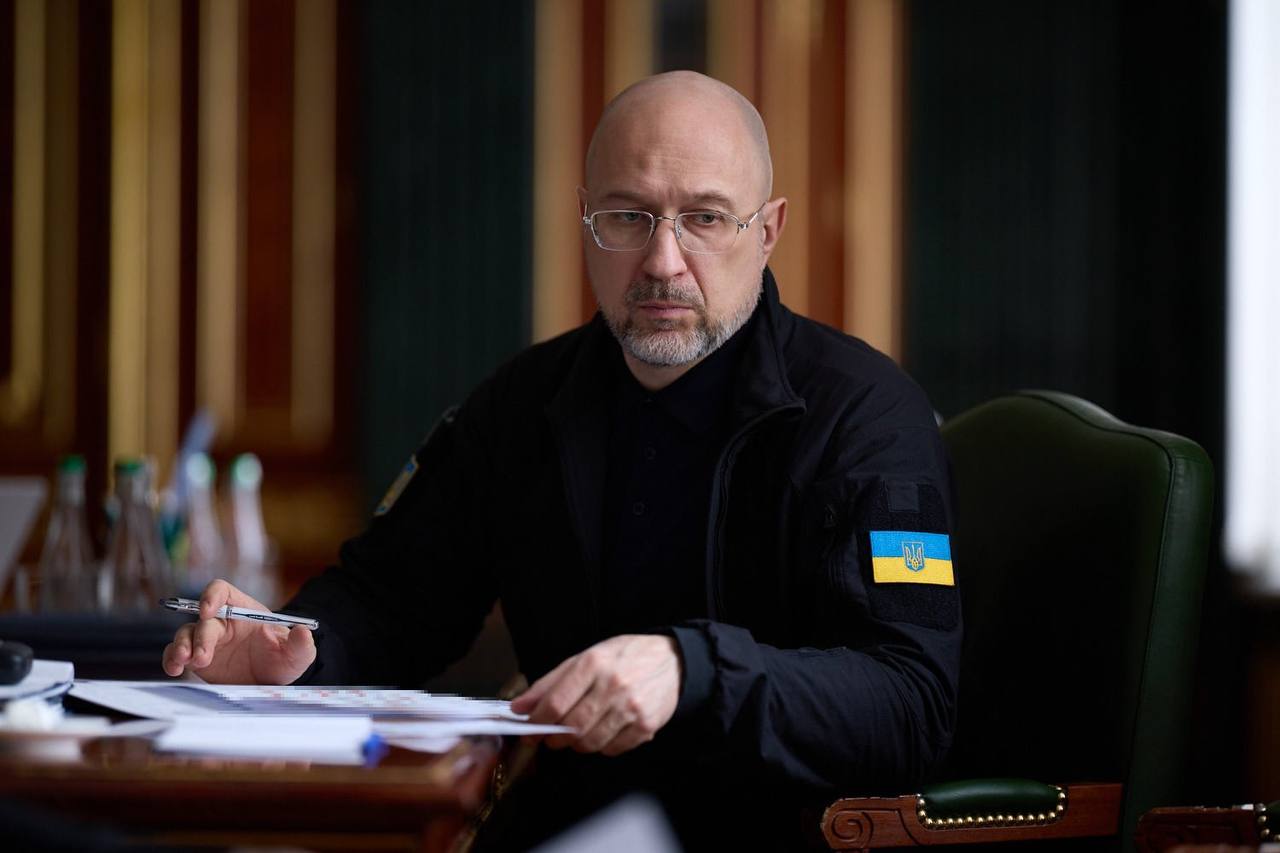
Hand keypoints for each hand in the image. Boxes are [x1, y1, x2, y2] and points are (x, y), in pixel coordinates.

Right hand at [161, 579, 315, 683]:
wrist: (272, 681)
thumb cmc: (283, 658)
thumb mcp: (297, 654)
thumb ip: (301, 644)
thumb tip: (303, 632)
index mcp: (243, 610)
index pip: (222, 591)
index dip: (212, 595)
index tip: (208, 610)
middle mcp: (222, 622)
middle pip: (203, 619)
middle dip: (201, 637)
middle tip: (203, 658)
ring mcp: (207, 640)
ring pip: (185, 634)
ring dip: (181, 646)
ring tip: (183, 661)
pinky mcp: (196, 659)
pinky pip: (177, 654)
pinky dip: (171, 659)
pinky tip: (174, 669)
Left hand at [509, 634, 681, 755]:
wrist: (672, 660)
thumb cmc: (623, 657)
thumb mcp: (585, 658)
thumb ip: (550, 683)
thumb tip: (519, 707)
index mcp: (593, 664)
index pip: (556, 703)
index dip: (537, 722)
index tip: (529, 730)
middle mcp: (612, 685)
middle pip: (571, 727)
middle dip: (555, 737)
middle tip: (553, 735)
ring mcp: (631, 707)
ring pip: (590, 743)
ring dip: (577, 743)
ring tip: (580, 731)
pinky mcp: (645, 726)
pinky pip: (612, 750)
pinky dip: (602, 746)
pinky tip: (604, 731)